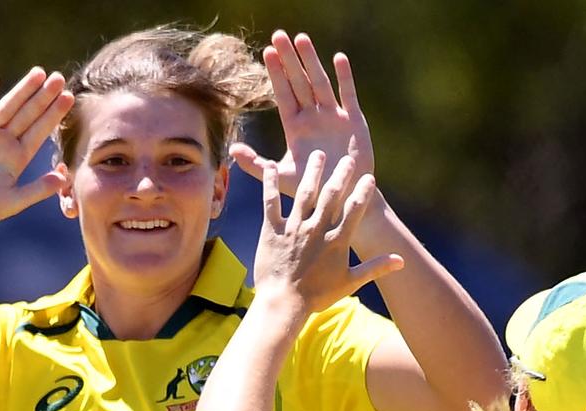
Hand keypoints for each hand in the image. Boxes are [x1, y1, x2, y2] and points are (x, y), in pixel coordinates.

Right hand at [0, 68, 74, 228]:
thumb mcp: (11, 202)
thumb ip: (36, 190)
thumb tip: (62, 178)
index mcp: (18, 157)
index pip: (40, 130)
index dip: (54, 113)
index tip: (69, 97)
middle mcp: (4, 141)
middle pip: (28, 114)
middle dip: (43, 96)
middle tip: (59, 77)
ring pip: (6, 107)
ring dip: (21, 90)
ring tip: (38, 72)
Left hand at [231, 31, 373, 196]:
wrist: (342, 200)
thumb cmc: (311, 190)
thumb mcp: (280, 177)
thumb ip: (256, 165)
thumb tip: (231, 150)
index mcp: (295, 127)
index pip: (283, 93)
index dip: (276, 73)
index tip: (267, 51)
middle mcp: (313, 117)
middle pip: (299, 81)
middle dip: (289, 59)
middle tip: (279, 35)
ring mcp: (334, 117)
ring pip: (320, 83)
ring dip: (311, 61)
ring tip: (302, 39)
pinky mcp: (354, 122)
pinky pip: (348, 95)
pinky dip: (344, 78)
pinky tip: (338, 58)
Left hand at [254, 151, 402, 313]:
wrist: (284, 304)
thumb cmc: (318, 296)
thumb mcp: (350, 282)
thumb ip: (376, 268)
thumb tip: (401, 261)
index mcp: (337, 241)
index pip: (354, 210)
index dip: (363, 192)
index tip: (369, 177)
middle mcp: (316, 230)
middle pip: (331, 195)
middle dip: (341, 175)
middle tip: (346, 159)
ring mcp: (294, 228)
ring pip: (304, 193)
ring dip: (312, 173)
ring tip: (318, 155)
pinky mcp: (272, 231)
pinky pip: (271, 203)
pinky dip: (269, 184)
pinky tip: (270, 166)